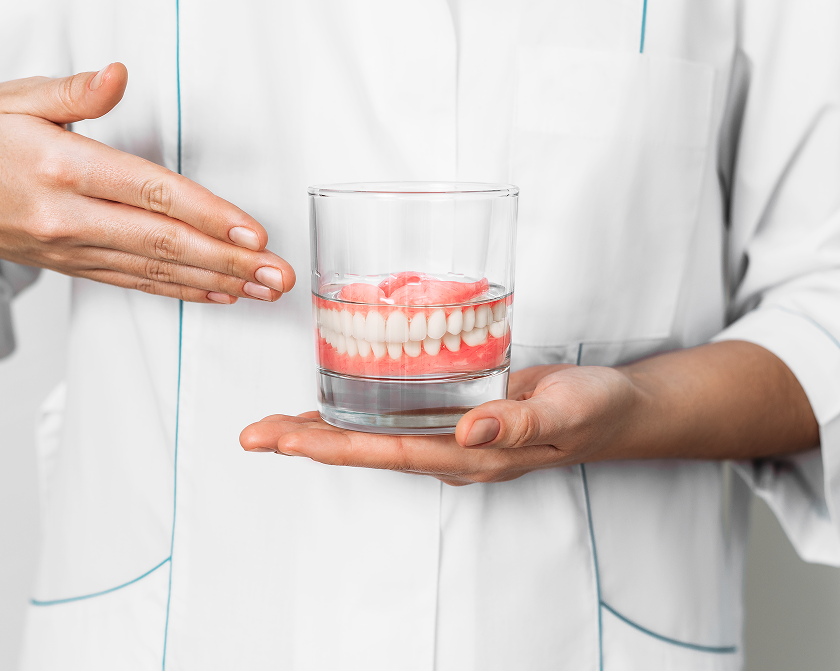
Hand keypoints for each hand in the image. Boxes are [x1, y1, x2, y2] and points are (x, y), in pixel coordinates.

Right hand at [0, 63, 295, 367]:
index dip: (206, 214)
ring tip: (260, 289)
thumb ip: (72, 94)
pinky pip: (132, 281)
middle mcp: (67, 218)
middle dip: (228, 260)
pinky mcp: (70, 265)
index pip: (149, 193)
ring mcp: (69, 249)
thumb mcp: (10, 99)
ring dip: (214, 281)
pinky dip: (177, 290)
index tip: (251, 231)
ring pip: (154, 270)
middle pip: (162, 243)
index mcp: (59, 168)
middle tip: (276, 275)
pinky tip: (213, 293)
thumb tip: (117, 76)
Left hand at [240, 364, 645, 484]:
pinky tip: (326, 407)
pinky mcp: (450, 414)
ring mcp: (447, 436)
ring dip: (320, 431)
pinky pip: (392, 418)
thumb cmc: (592, 409)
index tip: (286, 440)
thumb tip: (465, 431)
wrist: (610, 411)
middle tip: (253, 435)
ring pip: (372, 435)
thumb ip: (518, 420)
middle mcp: (448, 451)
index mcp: (470, 456)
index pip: (389, 452)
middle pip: (366, 449)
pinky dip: (354, 413)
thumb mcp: (565, 410)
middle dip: (307, 442)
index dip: (334, 445)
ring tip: (270, 427)